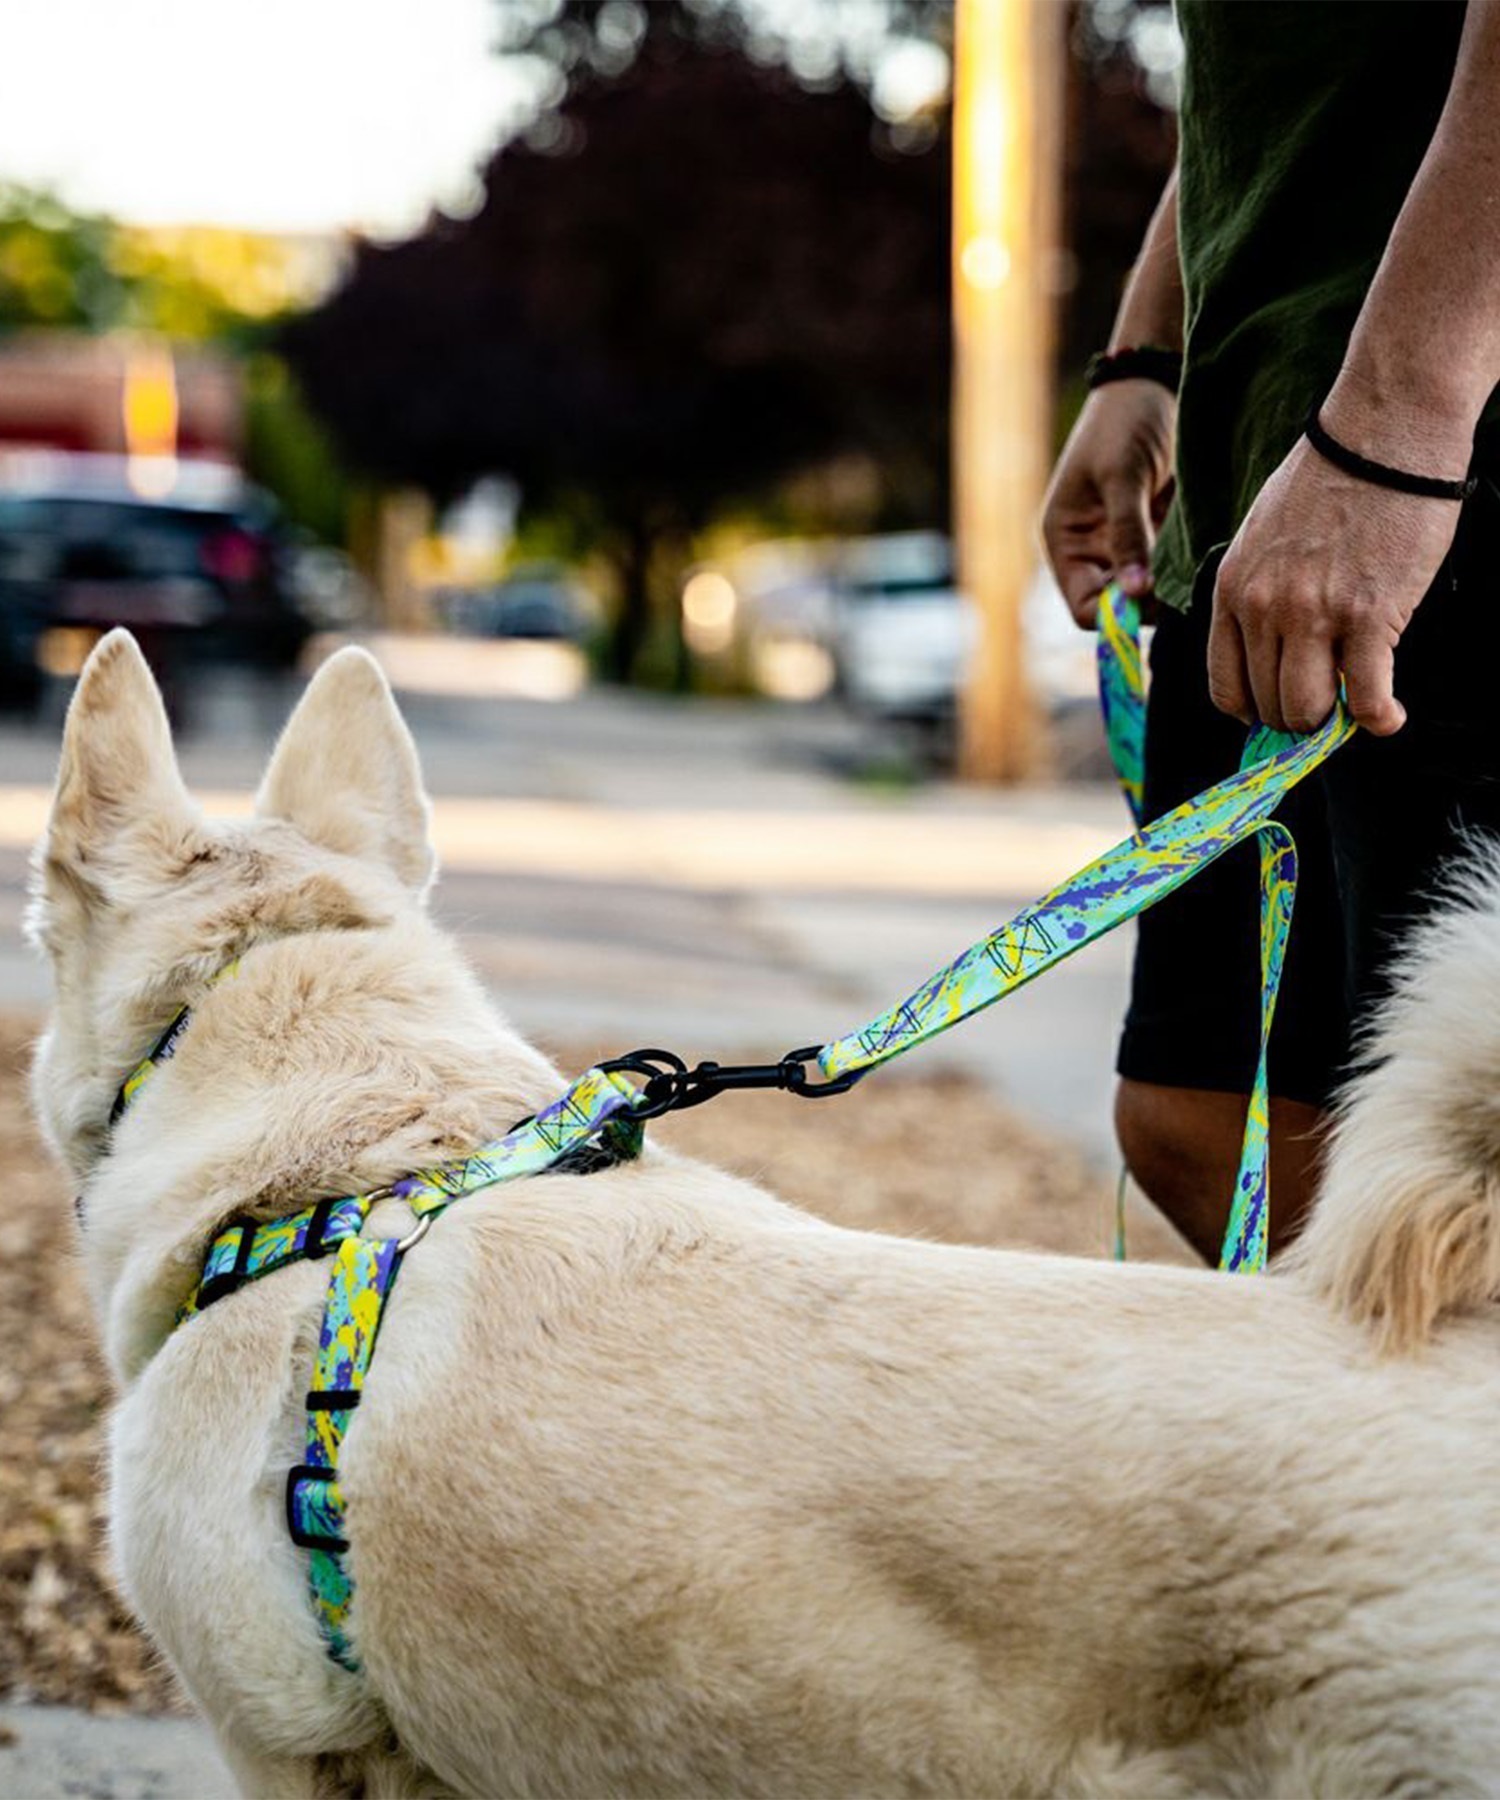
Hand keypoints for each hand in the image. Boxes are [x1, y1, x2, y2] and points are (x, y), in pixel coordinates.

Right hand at [1041, 381, 1175, 627]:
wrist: (1154, 380)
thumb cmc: (1125, 421)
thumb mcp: (1123, 477)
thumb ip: (1128, 537)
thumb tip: (1135, 597)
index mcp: (1065, 542)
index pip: (1084, 609)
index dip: (1117, 617)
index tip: (1156, 605)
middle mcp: (1091, 552)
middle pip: (1117, 608)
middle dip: (1150, 606)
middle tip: (1186, 589)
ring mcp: (1122, 546)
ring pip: (1147, 593)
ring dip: (1171, 588)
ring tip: (1198, 568)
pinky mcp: (1154, 534)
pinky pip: (1168, 569)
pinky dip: (1183, 570)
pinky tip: (1204, 556)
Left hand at [1208, 436, 1461, 735]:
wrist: (1383, 433)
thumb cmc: (1329, 479)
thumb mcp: (1261, 536)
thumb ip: (1257, 590)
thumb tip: (1268, 645)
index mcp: (1232, 590)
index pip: (1225, 686)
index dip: (1253, 711)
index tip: (1277, 712)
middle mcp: (1264, 608)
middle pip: (1268, 705)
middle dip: (1298, 718)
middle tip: (1328, 711)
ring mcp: (1314, 615)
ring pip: (1308, 710)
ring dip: (1333, 723)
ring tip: (1356, 710)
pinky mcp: (1369, 616)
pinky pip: (1366, 696)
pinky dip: (1379, 718)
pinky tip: (1389, 715)